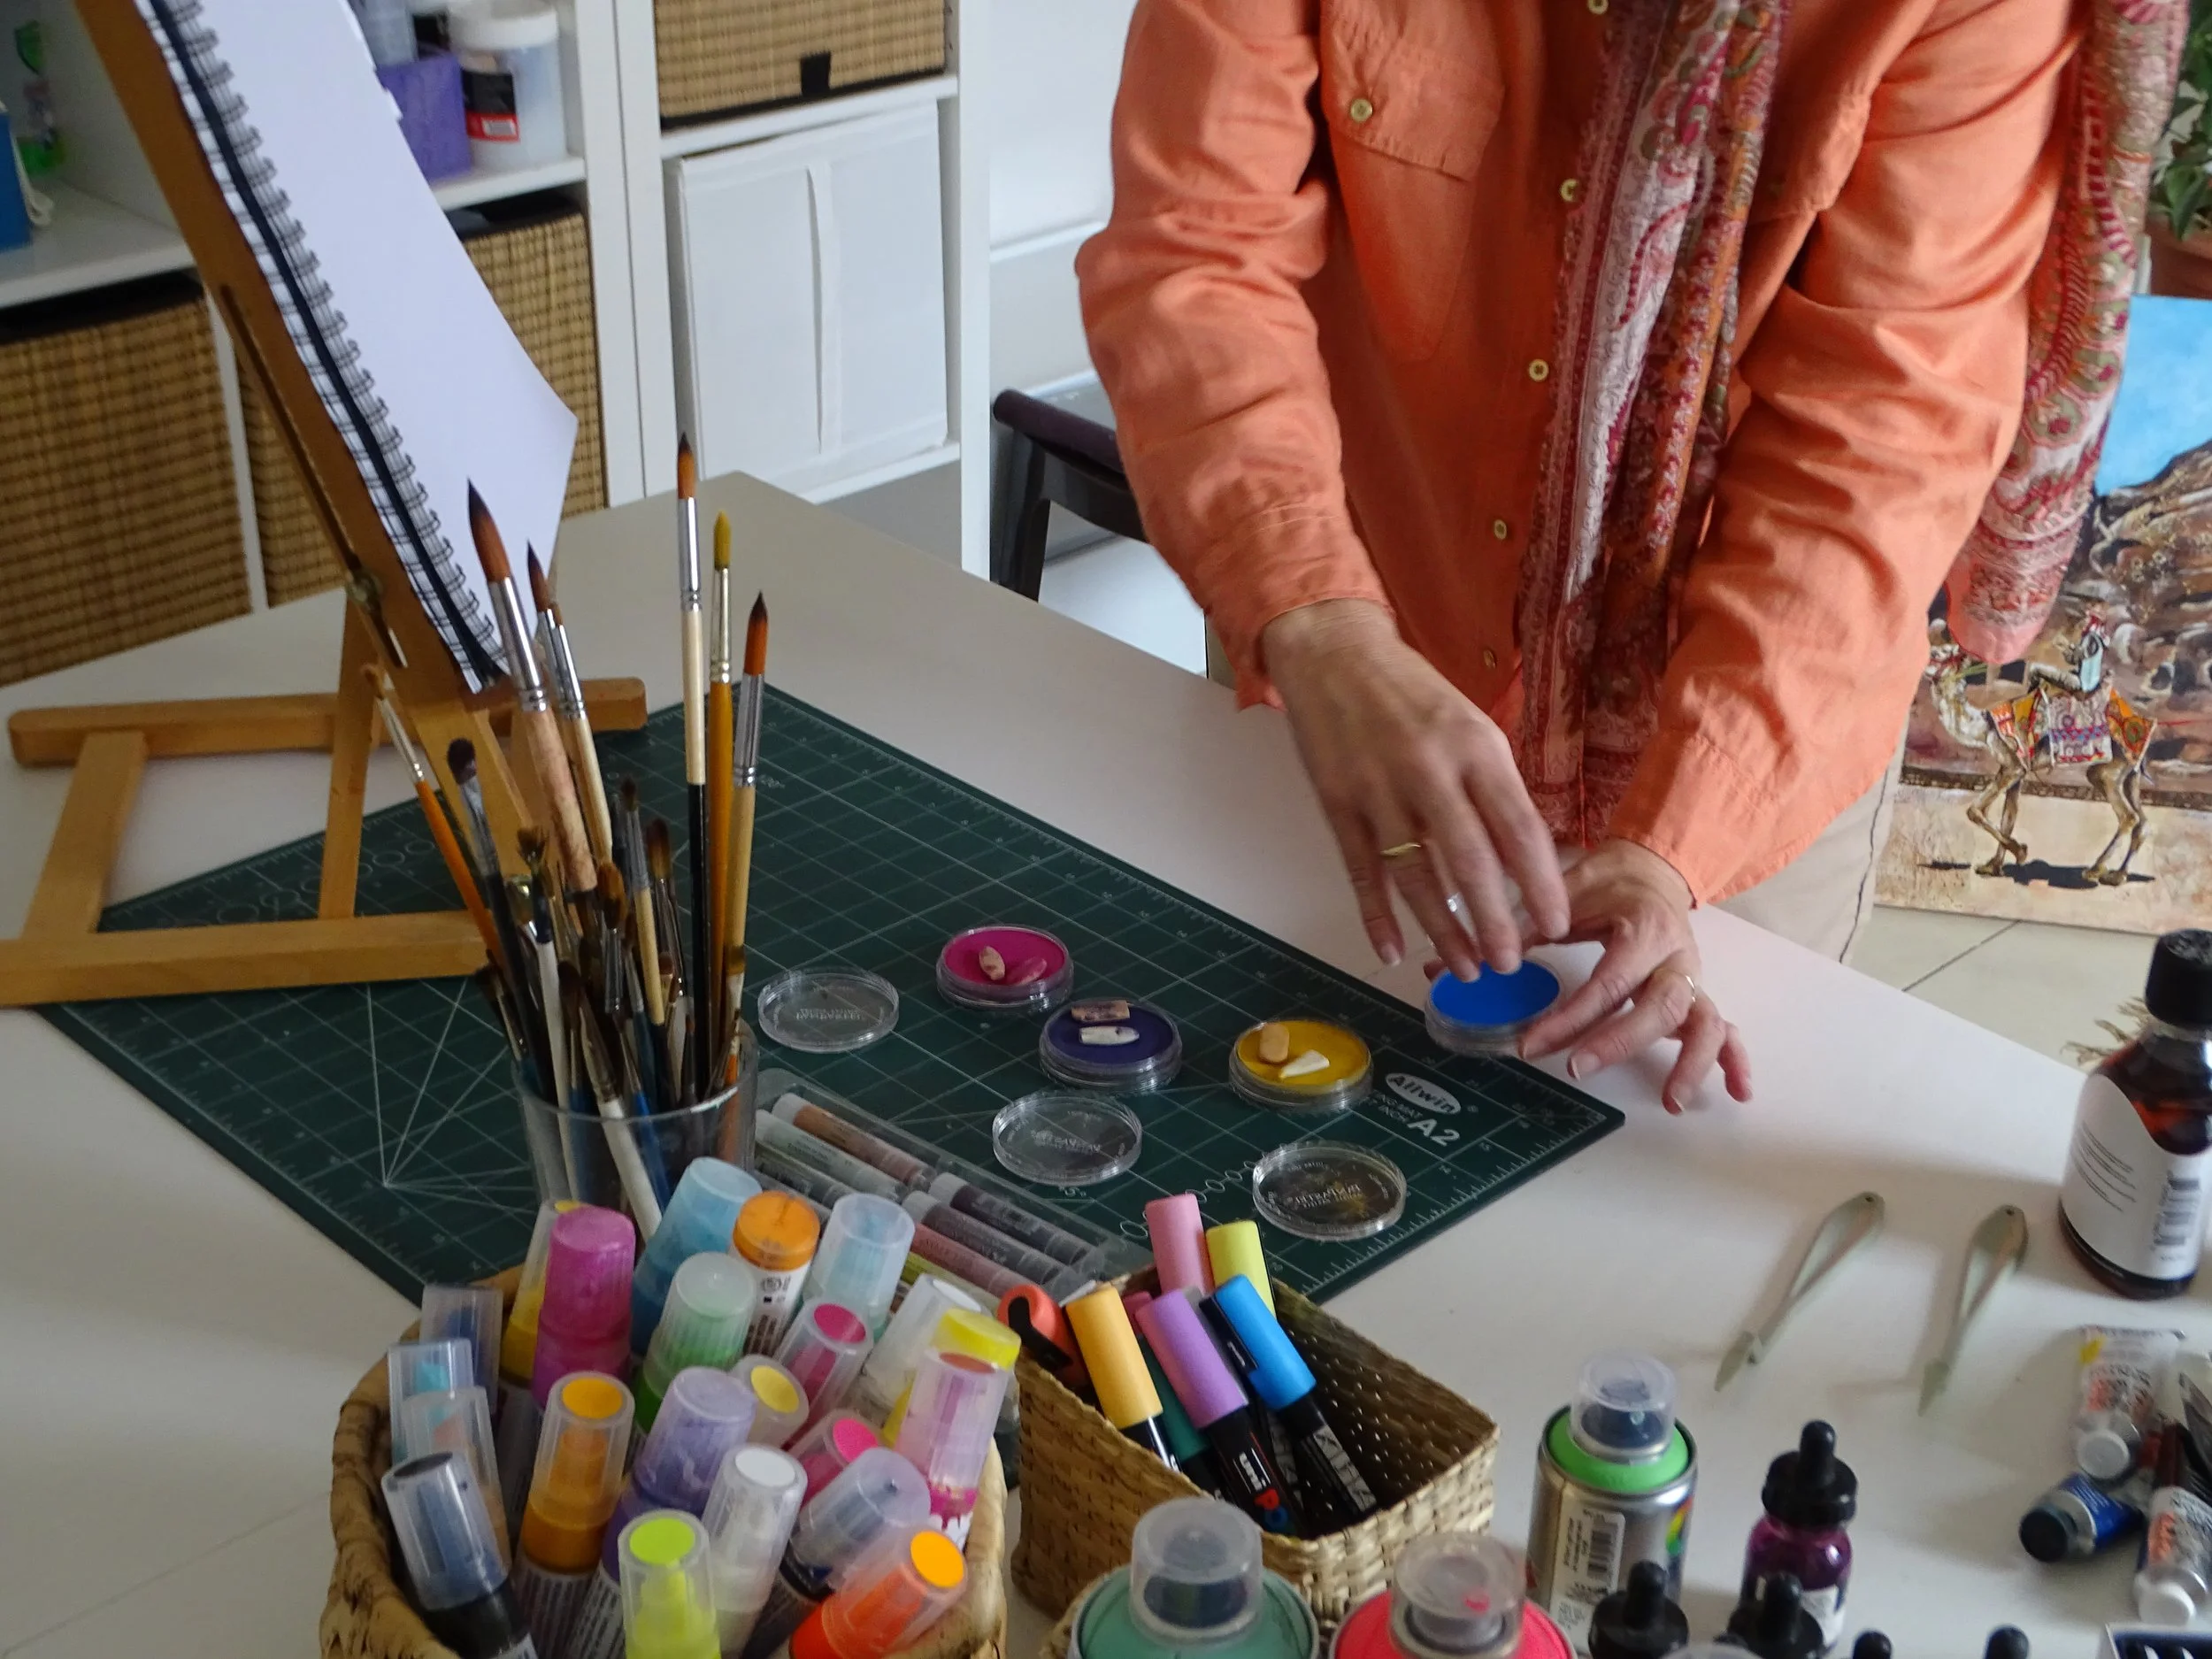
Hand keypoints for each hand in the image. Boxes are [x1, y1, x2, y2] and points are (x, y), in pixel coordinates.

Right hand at [1262, 599, 1568, 977]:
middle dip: (1493, 921)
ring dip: (1441, 929)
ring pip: (1415, 876)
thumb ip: (1492, 784)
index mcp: (1475, 747)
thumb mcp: (1469, 723)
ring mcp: (1379, 790)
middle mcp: (1429, 770)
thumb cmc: (1411, 693)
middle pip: (1470, 861)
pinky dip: (1375, 915)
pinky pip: (1361, 871)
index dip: (1540, 882)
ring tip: (1463, 968)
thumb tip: (1523, 853)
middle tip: (1510, 963)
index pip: (1518, 827)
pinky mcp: (1338, 804)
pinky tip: (1392, 950)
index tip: (1556, 923)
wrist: (1333, 655)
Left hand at [1518, 839, 1752, 1112]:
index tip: (1532, 1045)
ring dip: (1692, 1063)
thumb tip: (1469, 963)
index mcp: (1644, 928)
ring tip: (1672, 1102)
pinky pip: (1726, 1028)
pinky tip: (1737, 1092)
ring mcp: (1694, 978)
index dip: (1571, 1017)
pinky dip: (1734, 1060)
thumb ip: (1525, 928)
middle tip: (1576, 1070)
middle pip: (1662, 1006)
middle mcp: (1677, 956)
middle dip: (1620, 1043)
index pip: (1609, 982)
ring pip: (1706, 1023)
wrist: (1650, 870)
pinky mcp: (1699, 994)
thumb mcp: (1566, 893)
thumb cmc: (1604, 884)